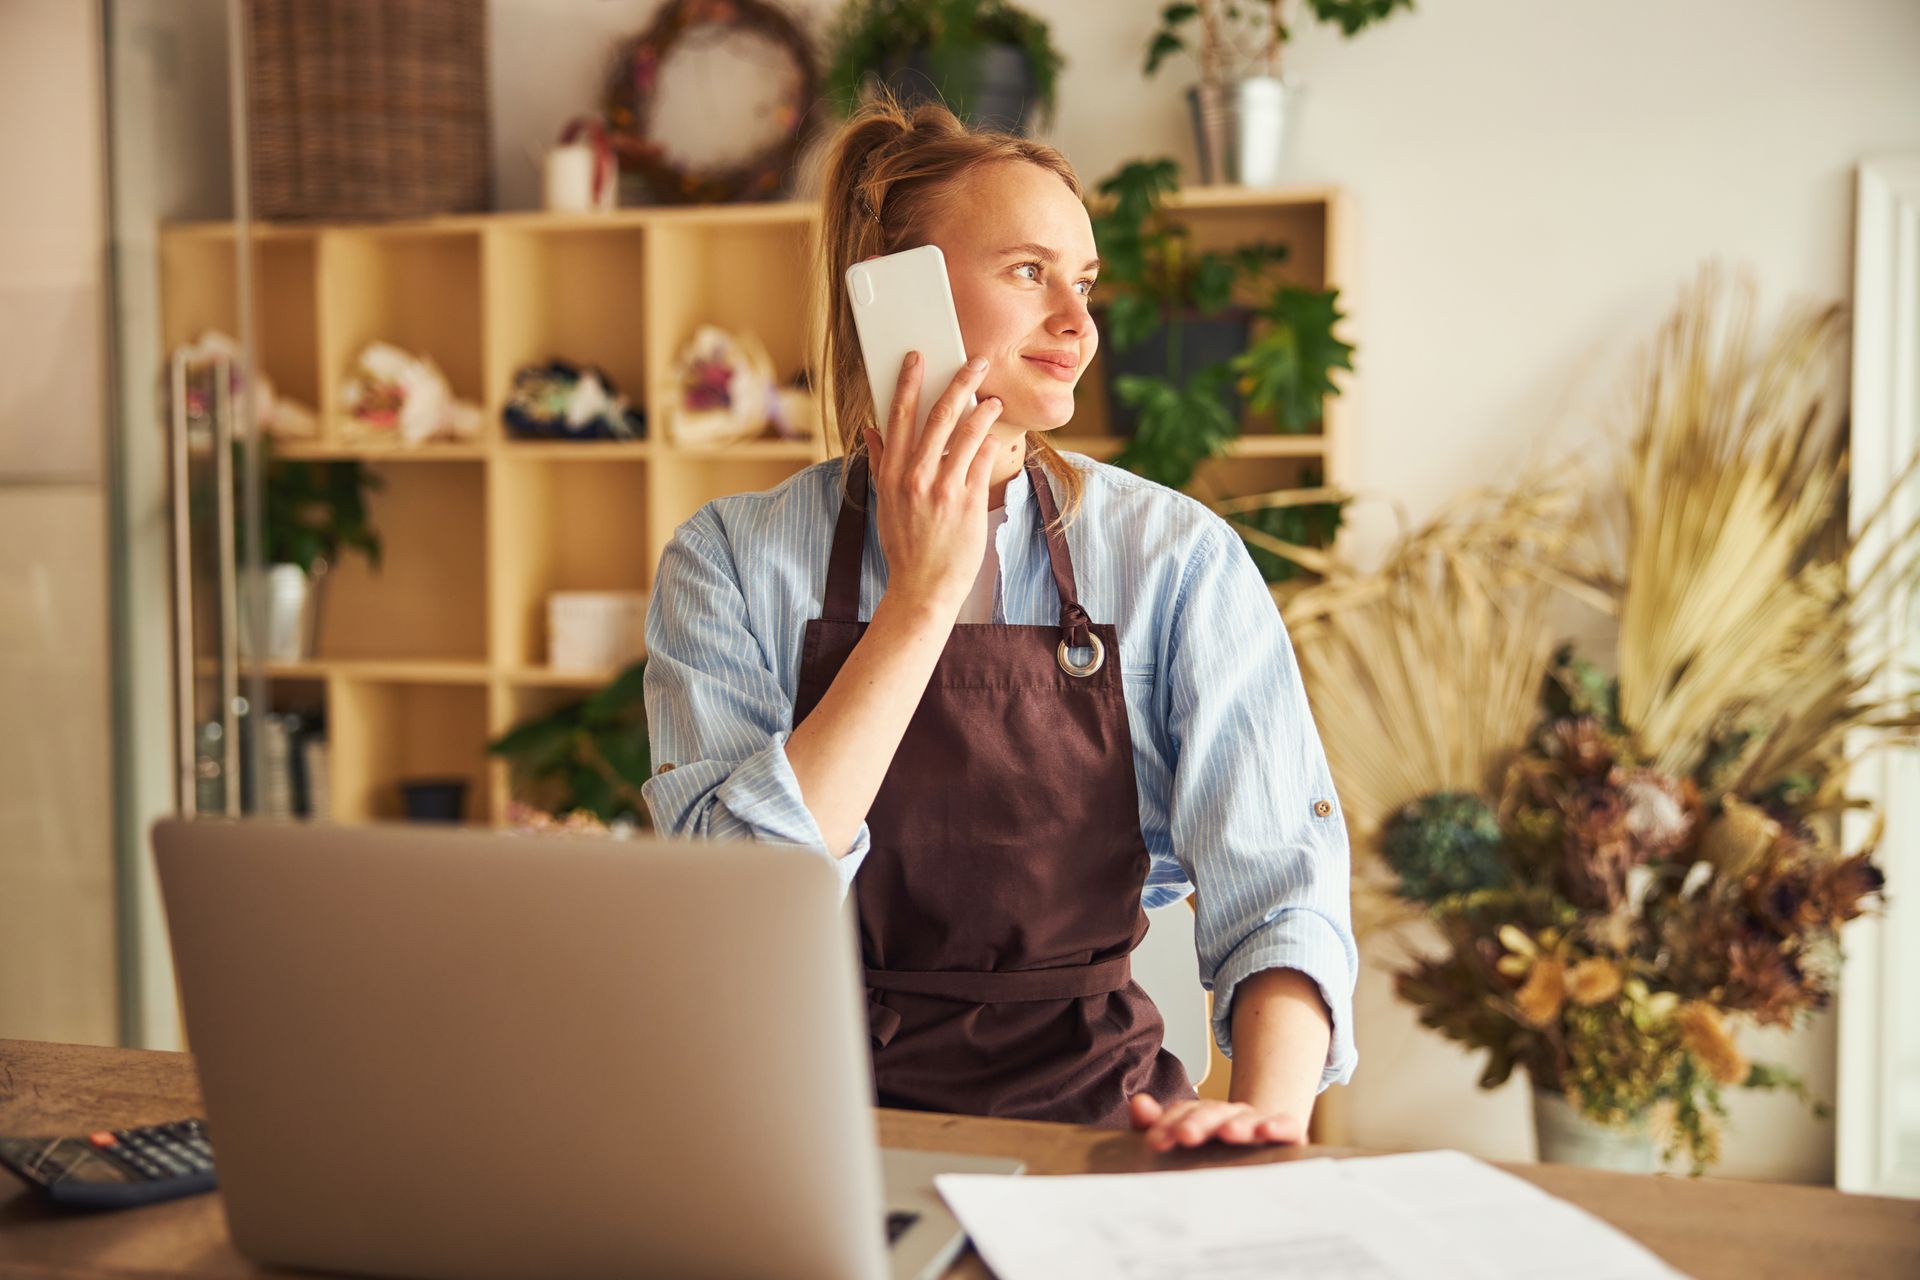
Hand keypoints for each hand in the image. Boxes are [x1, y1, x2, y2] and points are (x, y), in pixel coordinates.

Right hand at [863, 350, 1003, 620]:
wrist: (923, 587)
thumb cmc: (905, 545)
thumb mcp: (885, 503)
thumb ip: (881, 464)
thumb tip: (873, 430)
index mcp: (891, 474)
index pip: (898, 417)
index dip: (909, 383)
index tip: (918, 359)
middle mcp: (915, 477)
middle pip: (939, 416)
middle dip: (959, 382)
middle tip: (975, 362)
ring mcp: (942, 489)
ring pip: (968, 433)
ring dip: (984, 410)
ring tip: (993, 401)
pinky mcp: (968, 502)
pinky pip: (983, 460)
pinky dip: (991, 444)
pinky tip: (995, 438)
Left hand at [1128, 1093, 1309, 1151]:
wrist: (1266, 1155)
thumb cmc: (1217, 1152)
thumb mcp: (1185, 1139)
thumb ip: (1158, 1124)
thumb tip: (1138, 1103)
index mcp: (1204, 1115)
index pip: (1184, 1112)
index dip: (1168, 1123)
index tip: (1155, 1141)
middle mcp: (1231, 1115)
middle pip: (1212, 1112)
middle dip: (1197, 1123)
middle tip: (1185, 1136)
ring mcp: (1258, 1123)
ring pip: (1245, 1118)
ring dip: (1236, 1124)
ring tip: (1227, 1133)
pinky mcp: (1288, 1135)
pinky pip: (1285, 1126)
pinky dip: (1277, 1126)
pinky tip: (1265, 1131)